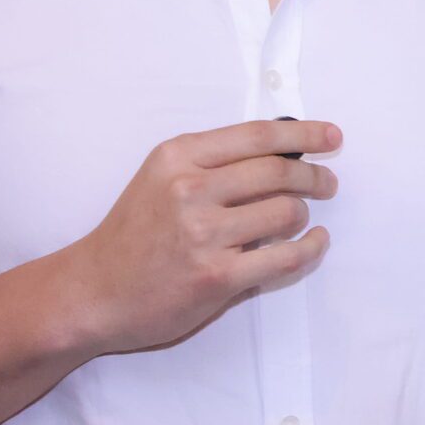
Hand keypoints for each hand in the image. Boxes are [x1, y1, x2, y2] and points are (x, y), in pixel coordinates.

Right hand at [61, 120, 340, 354]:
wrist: (91, 291)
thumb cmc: (134, 232)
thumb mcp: (162, 177)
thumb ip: (214, 161)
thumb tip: (287, 147)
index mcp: (178, 157)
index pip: (259, 136)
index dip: (305, 133)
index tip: (333, 136)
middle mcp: (189, 189)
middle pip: (280, 171)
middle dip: (314, 176)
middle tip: (327, 183)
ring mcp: (203, 234)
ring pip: (287, 212)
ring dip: (303, 215)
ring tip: (298, 220)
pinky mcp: (216, 276)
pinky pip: (286, 257)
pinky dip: (311, 248)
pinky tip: (314, 243)